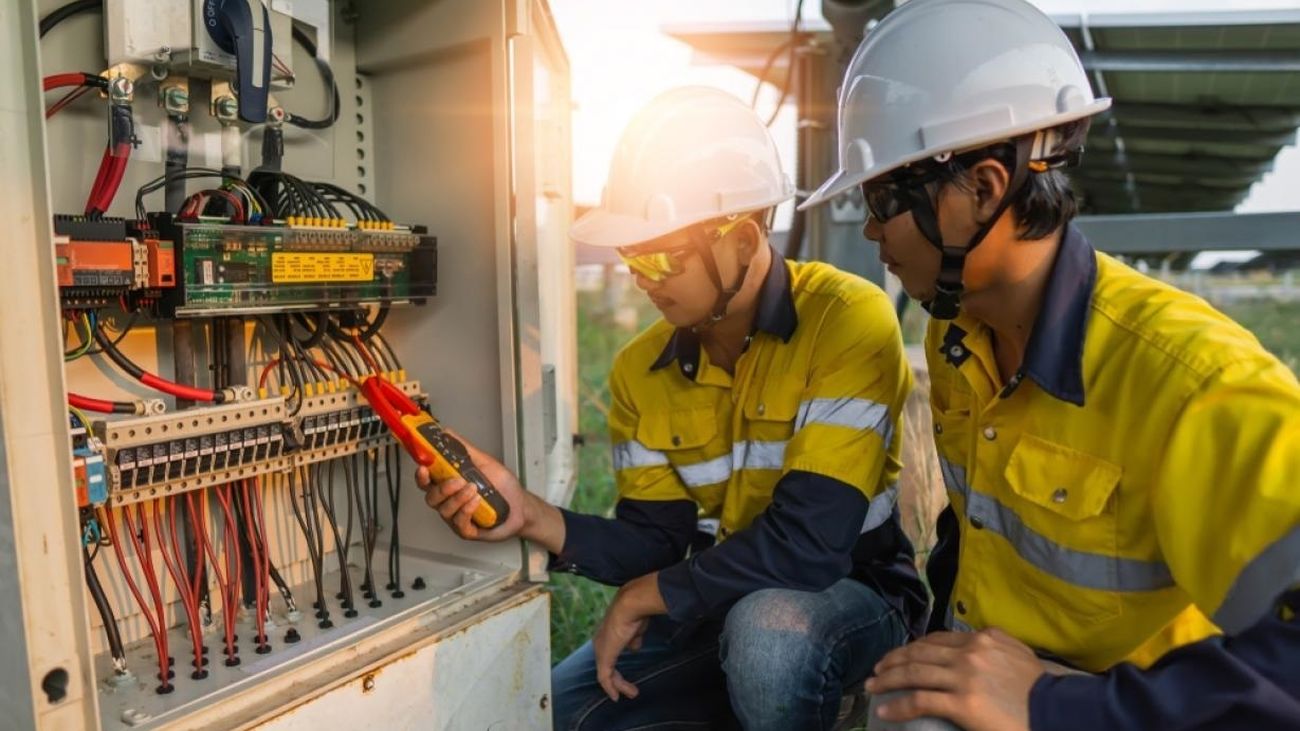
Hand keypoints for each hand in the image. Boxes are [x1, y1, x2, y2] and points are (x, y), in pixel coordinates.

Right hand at [415, 433, 528, 541]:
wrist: (521, 506)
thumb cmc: (503, 486)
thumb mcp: (484, 462)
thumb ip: (464, 449)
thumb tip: (446, 432)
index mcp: (449, 484)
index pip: (427, 481)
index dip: (421, 476)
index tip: (423, 468)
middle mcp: (449, 501)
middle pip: (431, 498)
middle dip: (442, 489)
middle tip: (458, 481)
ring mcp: (456, 517)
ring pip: (444, 510)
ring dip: (457, 498)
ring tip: (473, 489)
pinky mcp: (467, 530)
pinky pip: (459, 523)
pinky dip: (466, 510)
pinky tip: (477, 501)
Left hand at [592, 573, 665, 701]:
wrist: (629, 607)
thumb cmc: (635, 613)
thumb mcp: (636, 629)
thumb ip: (634, 639)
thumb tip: (634, 647)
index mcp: (606, 635)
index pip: (609, 654)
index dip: (616, 667)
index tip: (625, 678)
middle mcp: (599, 643)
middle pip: (606, 666)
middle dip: (618, 680)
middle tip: (632, 691)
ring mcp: (600, 651)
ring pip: (606, 674)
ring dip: (620, 685)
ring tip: (633, 693)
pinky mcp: (604, 658)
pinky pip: (605, 677)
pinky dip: (611, 688)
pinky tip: (617, 696)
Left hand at [865, 628, 1044, 730]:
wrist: (1055, 711)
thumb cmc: (1039, 689)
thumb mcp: (1018, 653)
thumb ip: (994, 645)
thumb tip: (977, 643)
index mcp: (982, 639)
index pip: (936, 639)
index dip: (913, 647)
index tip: (899, 656)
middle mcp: (969, 652)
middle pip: (919, 652)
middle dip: (893, 661)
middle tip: (877, 669)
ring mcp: (964, 676)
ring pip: (913, 673)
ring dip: (887, 679)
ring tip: (871, 686)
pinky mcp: (962, 702)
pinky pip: (920, 700)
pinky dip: (897, 704)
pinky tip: (884, 710)